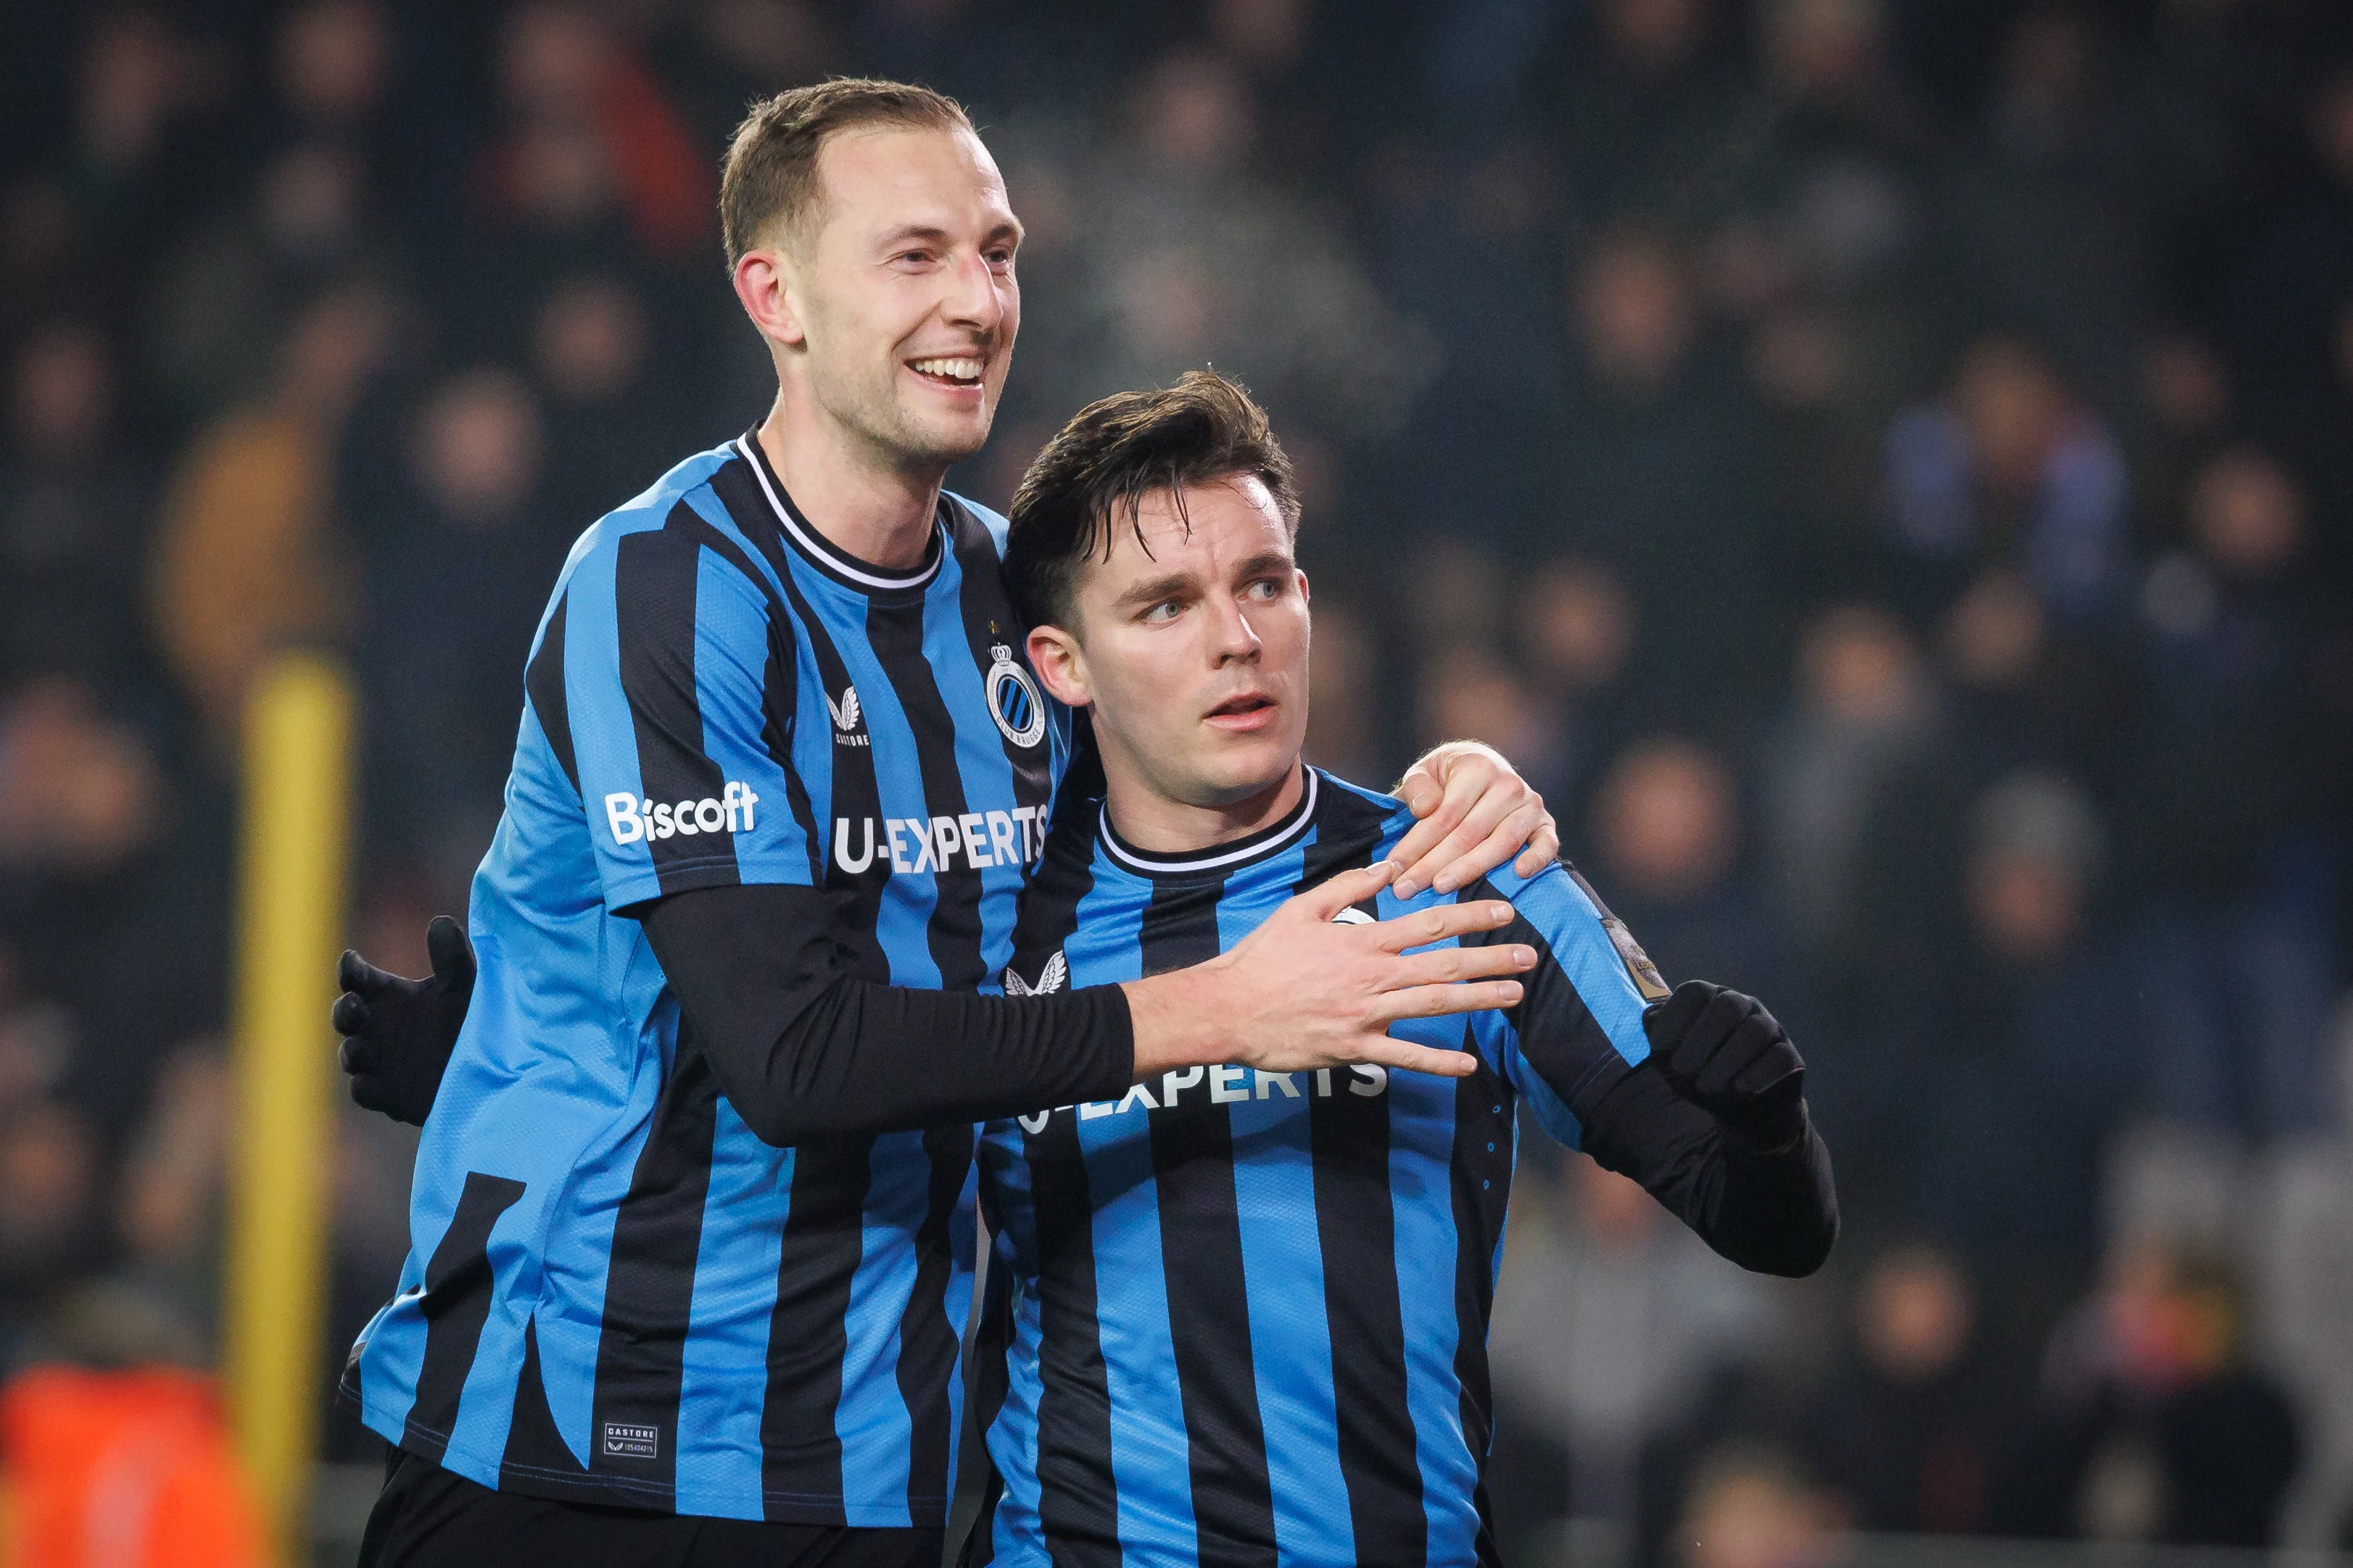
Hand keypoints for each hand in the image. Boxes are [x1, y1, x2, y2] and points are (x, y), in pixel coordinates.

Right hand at [334, 916, 474, 1125]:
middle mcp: (377, 1026)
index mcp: (390, 995)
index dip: (351, 969)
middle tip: (356, 1005)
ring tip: (362, 1048)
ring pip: (350, 1055)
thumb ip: (452, 957)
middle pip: (344, 1014)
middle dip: (344, 1010)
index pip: (358, 978)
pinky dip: (365, 1085)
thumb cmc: (473, 1020)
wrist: (491, 1071)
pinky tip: (373, 1081)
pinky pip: (364, 1090)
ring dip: (351, 1050)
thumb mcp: (466, 987)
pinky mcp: (386, 1093)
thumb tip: (439, 921)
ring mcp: (378, 1061)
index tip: (352, 961)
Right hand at [1125, 861, 1533, 1081]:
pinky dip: (1437, 1061)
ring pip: (1434, 1006)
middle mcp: (1370, 976)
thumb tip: (1388, 868)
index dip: (1470, 917)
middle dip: (1491, 960)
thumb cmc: (1262, 957)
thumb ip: (1347, 888)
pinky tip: (1468, 1065)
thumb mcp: (1301, 909)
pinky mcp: (1353, 1047)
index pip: (1427, 924)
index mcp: (1361, 941)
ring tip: (1514, 996)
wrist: (1228, 1008)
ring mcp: (1364, 1013)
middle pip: (1443, 966)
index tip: (1504, 913)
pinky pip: (1403, 1055)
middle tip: (1530, 957)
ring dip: (1479, 1000)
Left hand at [1390, 741, 1557, 897]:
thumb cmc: (1446, 778)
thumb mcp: (1424, 772)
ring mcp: (1530, 805)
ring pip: (1502, 843)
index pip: (1444, 815)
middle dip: (1433, 864)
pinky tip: (1519, 874)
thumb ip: (1418, 788)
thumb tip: (1425, 809)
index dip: (1416, 845)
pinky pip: (1547, 844)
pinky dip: (1537, 858)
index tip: (1392, 870)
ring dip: (1471, 869)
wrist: (1482, 768)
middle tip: (1406, 889)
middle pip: (1469, 833)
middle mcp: (1508, 785)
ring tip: (1441, 888)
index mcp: (1477, 768)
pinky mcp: (1545, 824)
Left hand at [1642, 980, 1806, 1151]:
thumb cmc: (1700, 1073)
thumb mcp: (1670, 1058)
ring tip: (1708, 1086)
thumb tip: (1650, 1021)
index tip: (1659, 1049)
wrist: (1741, 1106)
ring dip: (1726, 1061)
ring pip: (1756, 1030)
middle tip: (1682, 1070)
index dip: (1674, 1019)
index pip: (1694, 992)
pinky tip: (1739, 1088)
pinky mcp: (1790, 1055)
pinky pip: (1780, 1056)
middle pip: (1727, 1006)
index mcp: (1711, 1000)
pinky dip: (1757, 1074)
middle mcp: (1742, 1006)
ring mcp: (1770, 1028)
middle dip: (1699, 1041)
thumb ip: (1657, 1037)